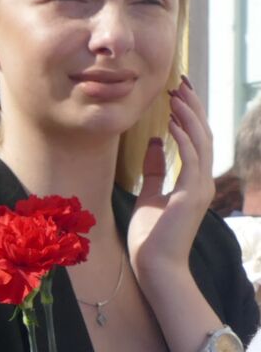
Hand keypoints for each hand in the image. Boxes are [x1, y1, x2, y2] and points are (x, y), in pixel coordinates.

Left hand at [128, 75, 213, 287]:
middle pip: (202, 136)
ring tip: (176, 96)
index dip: (188, 115)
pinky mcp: (191, 196)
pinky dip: (184, 139)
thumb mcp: (148, 196)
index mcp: (192, 182)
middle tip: (180, 83)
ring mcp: (200, 189)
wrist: (154, 267)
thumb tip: (153, 142)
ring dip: (189, 117)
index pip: (195, 140)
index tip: (176, 93)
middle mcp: (201, 182)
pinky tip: (173, 123)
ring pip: (201, 143)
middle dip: (192, 108)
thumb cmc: (150, 237)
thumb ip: (154, 170)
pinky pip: (191, 161)